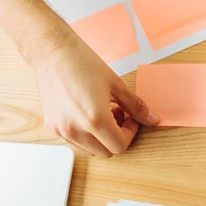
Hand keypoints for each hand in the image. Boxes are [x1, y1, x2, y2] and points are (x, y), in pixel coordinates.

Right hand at [33, 29, 158, 156]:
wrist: (52, 53)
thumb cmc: (83, 63)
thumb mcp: (116, 84)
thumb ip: (135, 106)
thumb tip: (152, 119)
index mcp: (95, 120)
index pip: (120, 146)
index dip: (130, 133)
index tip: (130, 118)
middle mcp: (76, 130)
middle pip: (106, 152)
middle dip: (116, 137)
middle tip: (118, 115)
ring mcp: (62, 131)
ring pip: (90, 150)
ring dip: (100, 138)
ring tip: (101, 113)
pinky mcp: (52, 127)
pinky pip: (74, 142)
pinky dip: (85, 135)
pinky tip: (86, 114)